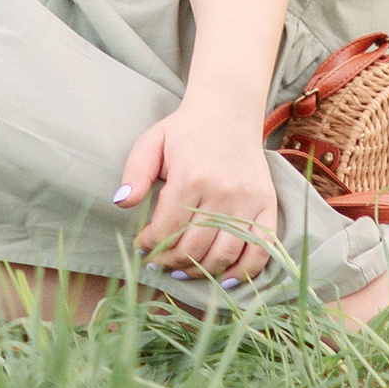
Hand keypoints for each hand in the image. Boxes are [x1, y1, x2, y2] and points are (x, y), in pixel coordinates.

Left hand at [117, 88, 281, 286]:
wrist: (229, 110)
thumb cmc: (185, 130)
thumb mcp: (152, 141)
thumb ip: (135, 172)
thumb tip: (121, 202)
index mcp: (190, 176)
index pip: (167, 228)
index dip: (151, 244)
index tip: (141, 247)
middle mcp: (221, 192)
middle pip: (193, 247)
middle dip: (171, 262)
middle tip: (159, 264)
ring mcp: (247, 201)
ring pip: (223, 255)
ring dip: (200, 272)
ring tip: (183, 271)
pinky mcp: (267, 206)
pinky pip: (260, 250)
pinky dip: (243, 271)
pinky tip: (224, 277)